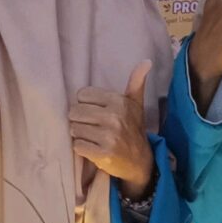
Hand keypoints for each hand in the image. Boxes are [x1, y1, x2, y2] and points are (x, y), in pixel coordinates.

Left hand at [69, 62, 153, 197]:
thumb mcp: (136, 104)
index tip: (96, 113)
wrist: (141, 161)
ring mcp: (108, 137)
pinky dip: (82, 148)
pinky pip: (77, 146)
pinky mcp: (103, 154)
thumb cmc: (133, 129)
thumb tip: (147, 61)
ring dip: (80, 135)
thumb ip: (137, 82)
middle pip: (75, 112)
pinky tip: (92, 148)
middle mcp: (114, 117)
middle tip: (91, 127)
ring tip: (92, 138)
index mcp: (118, 102)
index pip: (82, 95)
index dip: (85, 105)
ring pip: (74, 129)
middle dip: (79, 121)